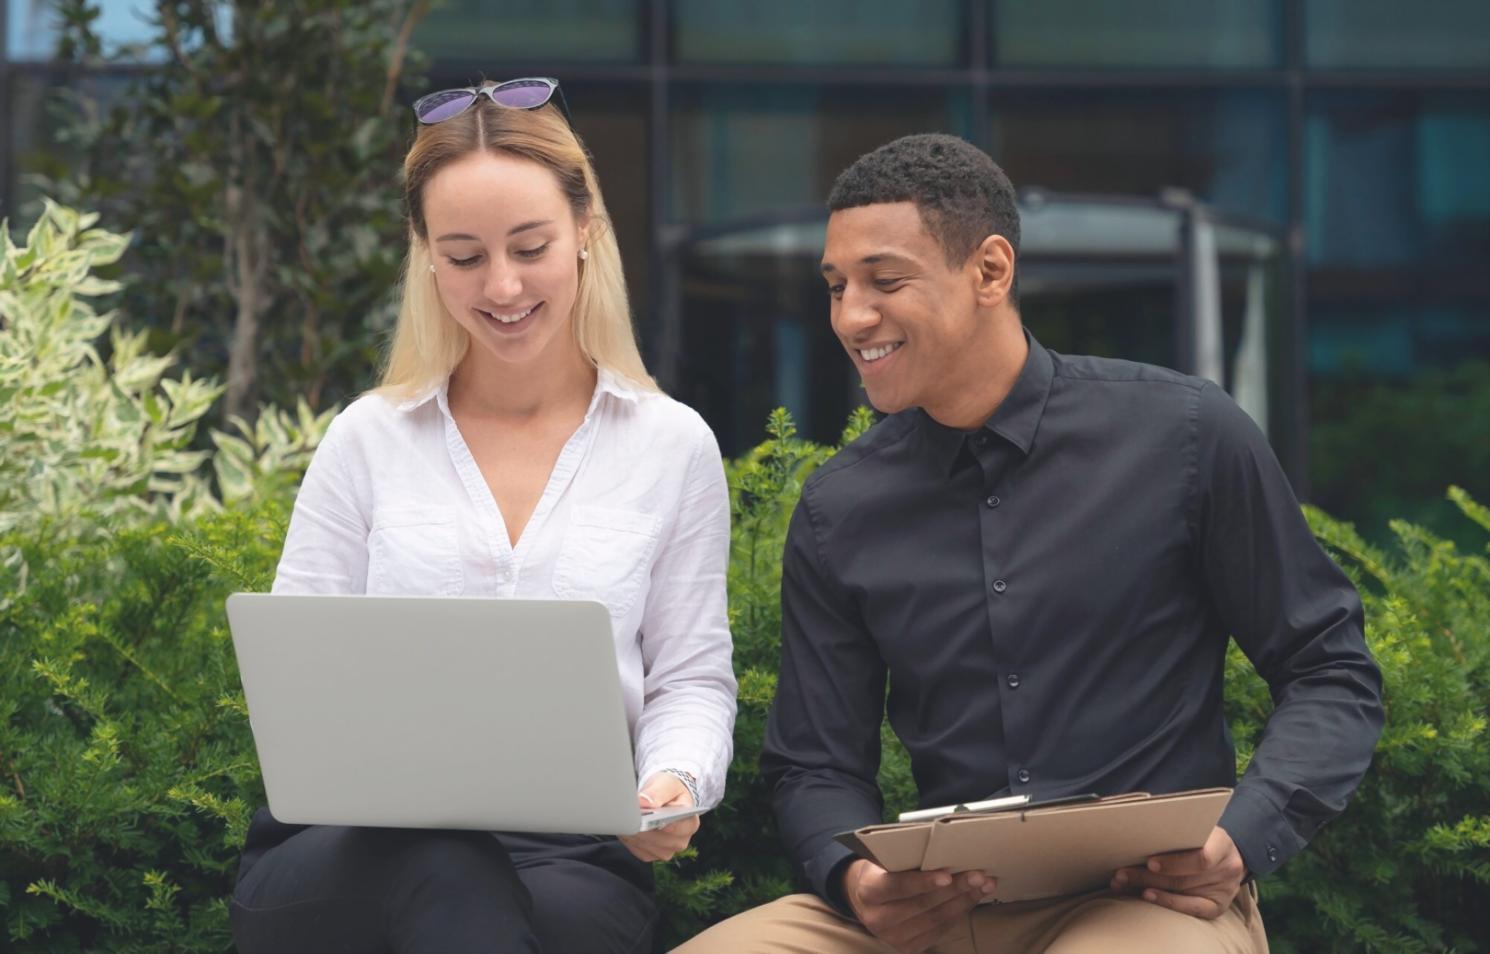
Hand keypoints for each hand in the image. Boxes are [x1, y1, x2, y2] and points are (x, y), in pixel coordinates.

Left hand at [619, 773, 699, 862]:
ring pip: (647, 847)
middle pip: (661, 840)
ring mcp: (666, 850)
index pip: (681, 829)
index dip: (666, 826)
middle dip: (644, 828)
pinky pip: (637, 850)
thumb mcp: (667, 784)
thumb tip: (644, 802)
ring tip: (627, 819)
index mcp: (690, 823)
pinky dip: (629, 839)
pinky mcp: (650, 854)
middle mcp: (680, 840)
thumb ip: (657, 792)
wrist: (662, 796)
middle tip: (632, 816)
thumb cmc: (669, 790)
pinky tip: (627, 826)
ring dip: (635, 834)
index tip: (652, 820)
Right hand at [842, 858, 994, 953]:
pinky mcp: (909, 948)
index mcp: (869, 891)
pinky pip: (940, 930)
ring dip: (964, 901)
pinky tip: (971, 899)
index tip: (947, 874)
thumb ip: (906, 857)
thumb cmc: (880, 871)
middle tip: (978, 875)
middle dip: (955, 889)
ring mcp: (894, 938)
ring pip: (936, 919)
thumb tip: (944, 846)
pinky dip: (959, 913)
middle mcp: (879, 919)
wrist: (864, 899)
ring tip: (984, 885)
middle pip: (923, 904)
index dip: (923, 881)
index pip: (898, 886)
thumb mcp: (883, 860)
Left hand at [1110, 825, 1246, 919]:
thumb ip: (1174, 830)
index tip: (1149, 862)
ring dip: (1148, 887)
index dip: (1174, 863)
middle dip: (1147, 876)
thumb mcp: (1195, 827)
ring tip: (1122, 883)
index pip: (1202, 858)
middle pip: (1183, 878)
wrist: (1227, 855)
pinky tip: (1147, 896)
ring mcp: (1224, 890)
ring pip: (1181, 892)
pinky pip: (1191, 909)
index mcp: (1223, 844)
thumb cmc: (1201, 836)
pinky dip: (1167, 902)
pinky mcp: (1217, 906)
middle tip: (1121, 874)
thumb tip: (1135, 832)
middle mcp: (1227, 869)